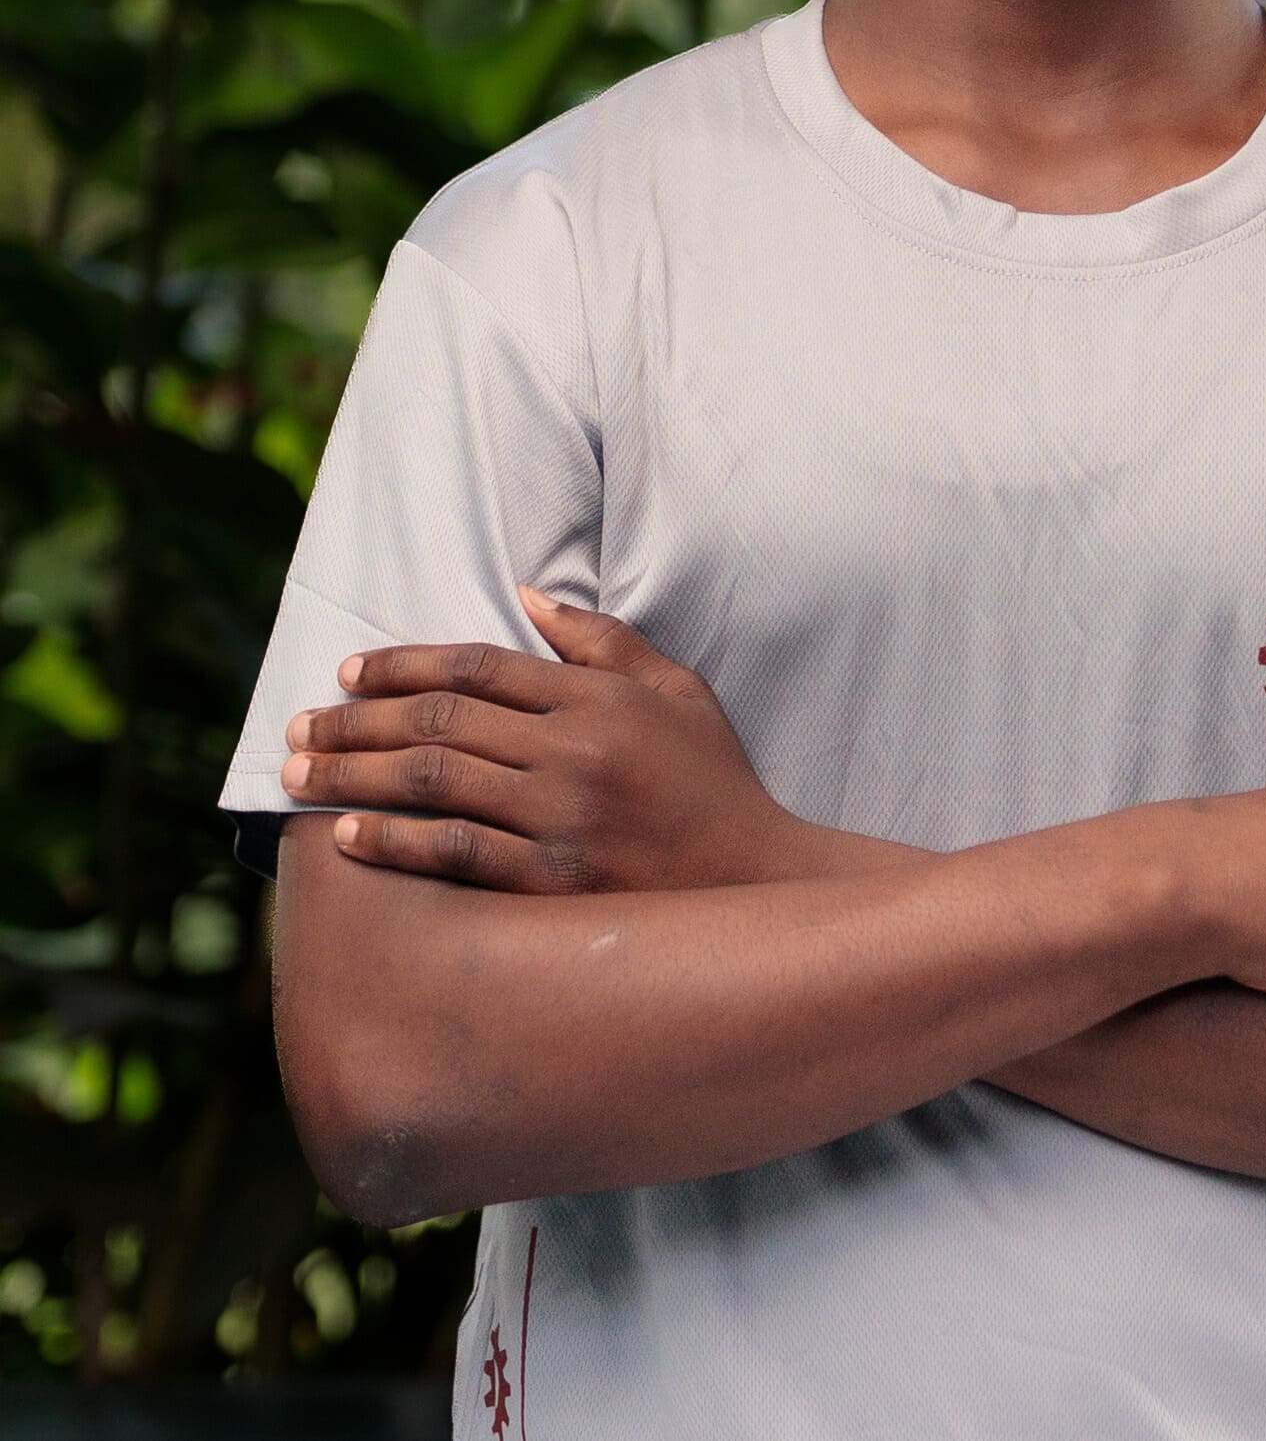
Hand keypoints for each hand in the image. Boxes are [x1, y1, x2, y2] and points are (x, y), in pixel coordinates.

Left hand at [280, 589, 824, 894]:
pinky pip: (455, 856)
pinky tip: (348, 834)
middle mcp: (571, 751)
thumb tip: (526, 594)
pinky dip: (395, 842)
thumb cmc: (713, 780)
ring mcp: (560, 819)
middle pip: (439, 722)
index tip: (348, 670)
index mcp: (596, 698)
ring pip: (433, 783)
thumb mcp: (676, 689)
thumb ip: (601, 639)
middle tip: (298, 724)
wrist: (755, 883)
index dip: (403, 664)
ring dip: (354, 773)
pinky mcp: (552, 884)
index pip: (476, 666)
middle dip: (356, 720)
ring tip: (298, 773)